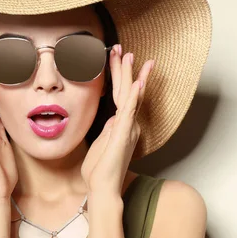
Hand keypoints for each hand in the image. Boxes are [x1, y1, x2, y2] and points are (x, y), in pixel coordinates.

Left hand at [80, 44, 153, 196]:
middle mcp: (127, 124)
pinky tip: (138, 83)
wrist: (102, 188)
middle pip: (127, 90)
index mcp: (120, 125)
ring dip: (131, 75)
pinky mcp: (123, 135)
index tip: (117, 58)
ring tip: (131, 56)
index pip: (121, 94)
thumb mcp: (100, 143)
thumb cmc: (99, 171)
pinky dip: (134, 97)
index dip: (119, 76)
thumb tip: (109, 119)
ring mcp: (127, 128)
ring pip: (130, 96)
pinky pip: (130, 112)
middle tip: (123, 49)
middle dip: (124, 68)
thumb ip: (106, 130)